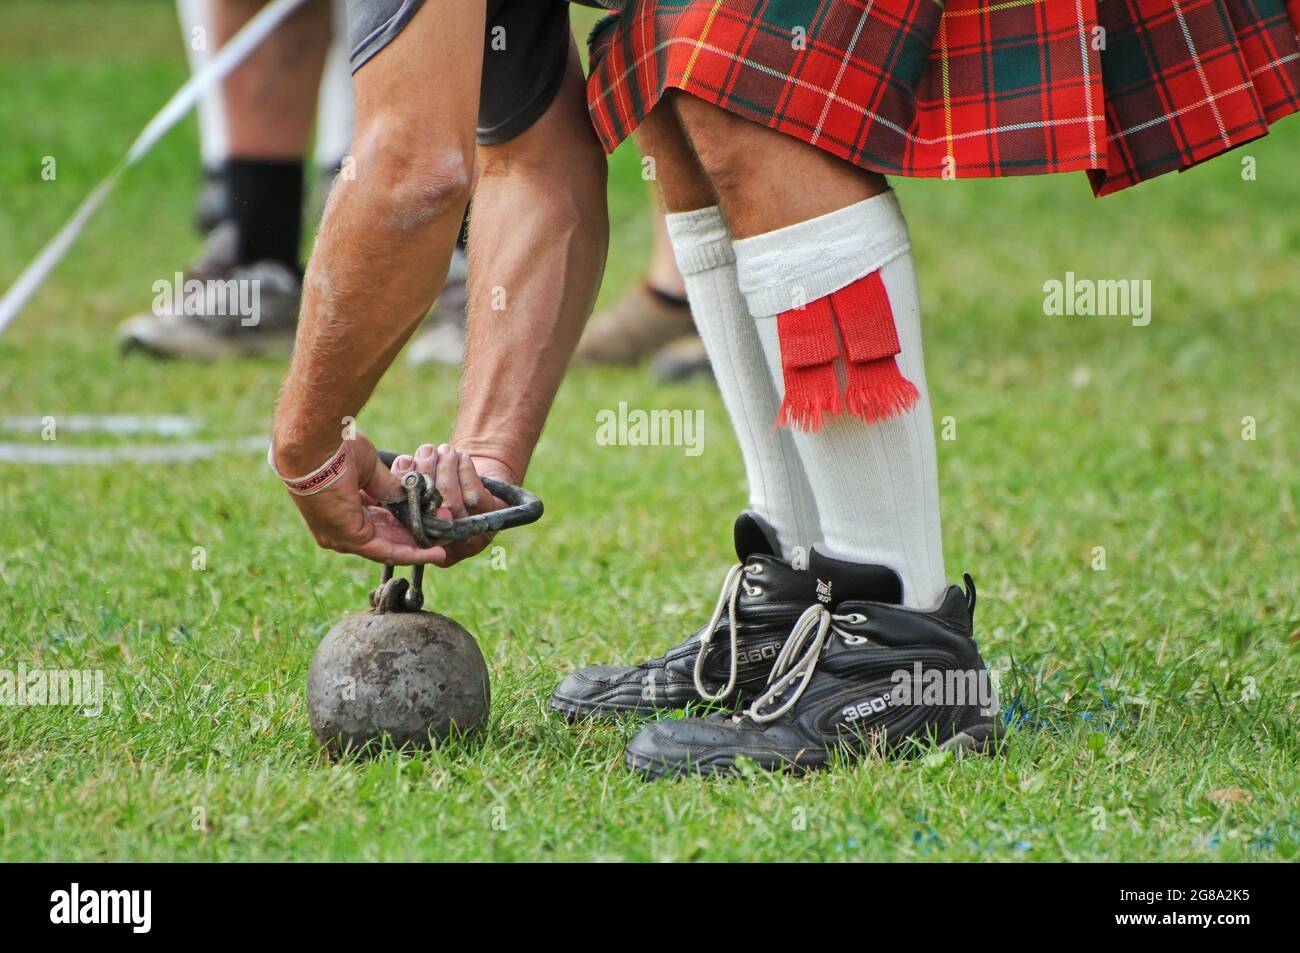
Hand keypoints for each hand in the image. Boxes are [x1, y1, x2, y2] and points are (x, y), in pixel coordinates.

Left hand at [280, 433, 445, 564]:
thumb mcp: (371, 468)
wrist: (316, 447)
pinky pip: (386, 551)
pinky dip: (411, 553)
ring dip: (418, 548)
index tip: (428, 517)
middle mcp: (339, 526)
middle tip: (442, 533)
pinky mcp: (349, 538)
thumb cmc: (336, 450)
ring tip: (444, 547)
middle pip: (385, 538)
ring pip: (388, 548)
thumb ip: (388, 486)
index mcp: (341, 507)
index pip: (377, 520)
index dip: (405, 520)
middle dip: (415, 537)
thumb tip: (410, 496)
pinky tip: (433, 552)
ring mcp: (341, 535)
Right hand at [389, 443, 511, 566]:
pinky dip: (465, 470)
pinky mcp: (489, 517)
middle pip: (429, 510)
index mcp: (423, 539)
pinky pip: (473, 494)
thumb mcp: (421, 486)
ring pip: (451, 501)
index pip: (408, 518)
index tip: (405, 462)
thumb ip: (407, 482)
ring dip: (446, 469)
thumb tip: (403, 464)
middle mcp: (447, 543)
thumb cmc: (442, 483)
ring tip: (444, 450)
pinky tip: (461, 457)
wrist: (479, 483)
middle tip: (426, 451)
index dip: (406, 491)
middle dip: (426, 475)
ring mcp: (470, 533)